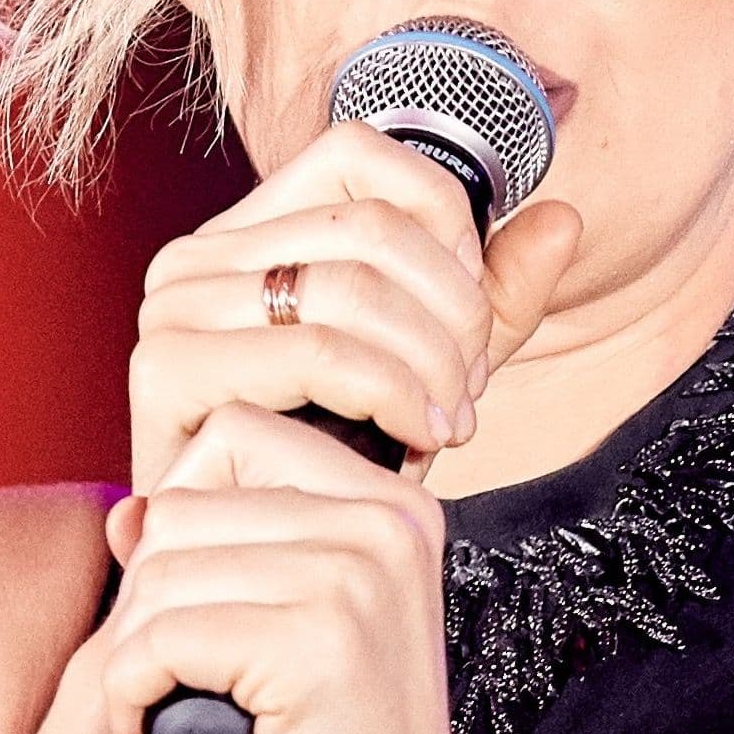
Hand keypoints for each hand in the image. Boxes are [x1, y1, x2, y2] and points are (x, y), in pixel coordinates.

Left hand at [92, 409, 498, 733]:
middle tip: (172, 677)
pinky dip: (133, 692)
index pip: (232, 434)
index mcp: (393, 506)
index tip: (193, 612)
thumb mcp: (294, 633)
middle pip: (182, 502)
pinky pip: (160, 637)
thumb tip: (125, 508)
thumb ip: (225, 553)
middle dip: (149, 596)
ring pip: (161, 567)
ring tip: (165, 707)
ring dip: (134, 651)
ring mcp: (357, 581)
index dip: (177, 521)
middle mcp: (386, 525)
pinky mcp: (318, 647)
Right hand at [130, 122, 581, 487]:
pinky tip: (415, 442)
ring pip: (350, 287)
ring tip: (449, 425)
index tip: (469, 311)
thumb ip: (495, 298)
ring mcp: (174, 308)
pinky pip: (317, 352)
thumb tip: (565, 219)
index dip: (443, 219)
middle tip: (470, 393)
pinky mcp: (168, 370)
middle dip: (451, 314)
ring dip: (430, 362)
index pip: (359, 154)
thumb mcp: (430, 371)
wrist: (255, 579)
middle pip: (370, 228)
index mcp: (249, 235)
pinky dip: (391, 394)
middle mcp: (198, 256)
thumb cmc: (330, 472)